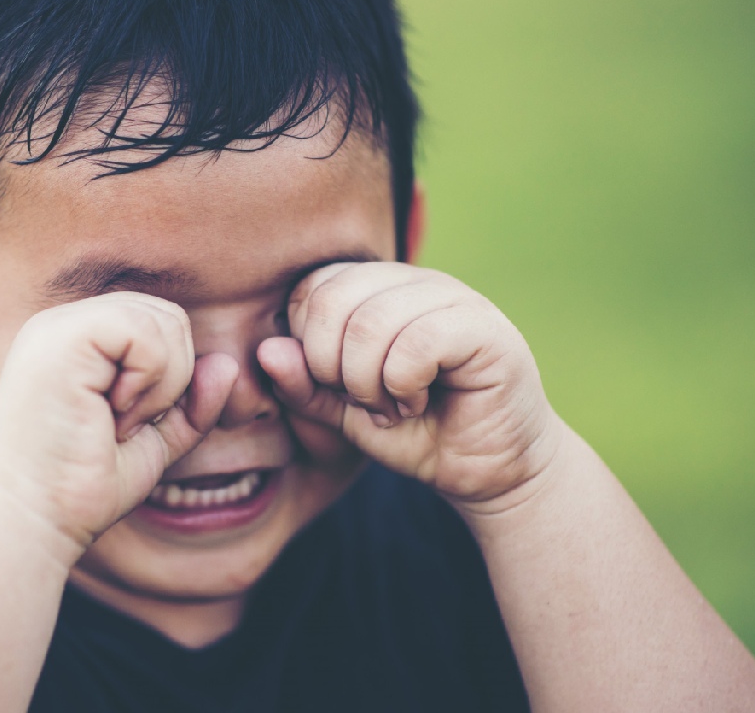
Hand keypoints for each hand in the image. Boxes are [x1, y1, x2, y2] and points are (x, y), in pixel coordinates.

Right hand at [0, 292, 238, 550]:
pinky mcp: (63, 337)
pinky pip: (145, 333)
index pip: (159, 325)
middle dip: (172, 378)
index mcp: (78, 340)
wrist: (34, 519)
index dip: (171, 377)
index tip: (130, 427)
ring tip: (115, 423)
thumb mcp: (154, 441)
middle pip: (168, 316)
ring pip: (162, 321)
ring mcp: (60, 326)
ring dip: (160, 385)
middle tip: (125, 426)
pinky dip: (148, 382)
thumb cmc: (83, 486)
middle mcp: (64, 323)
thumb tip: (226, 364)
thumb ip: (192, 404)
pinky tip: (110, 414)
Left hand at [258, 262, 564, 509]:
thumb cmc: (415, 435)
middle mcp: (414, 281)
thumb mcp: (343, 415)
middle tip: (362, 402)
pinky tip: (418, 403)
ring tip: (392, 406)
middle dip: (331, 368)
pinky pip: (416, 342)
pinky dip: (402, 386)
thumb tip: (267, 350)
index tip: (336, 388)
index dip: (308, 347)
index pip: (313, 288)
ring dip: (368, 383)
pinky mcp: (484, 328)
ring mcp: (452, 297)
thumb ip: (304, 386)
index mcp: (378, 288)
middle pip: (333, 300)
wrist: (487, 472)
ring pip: (371, 322)